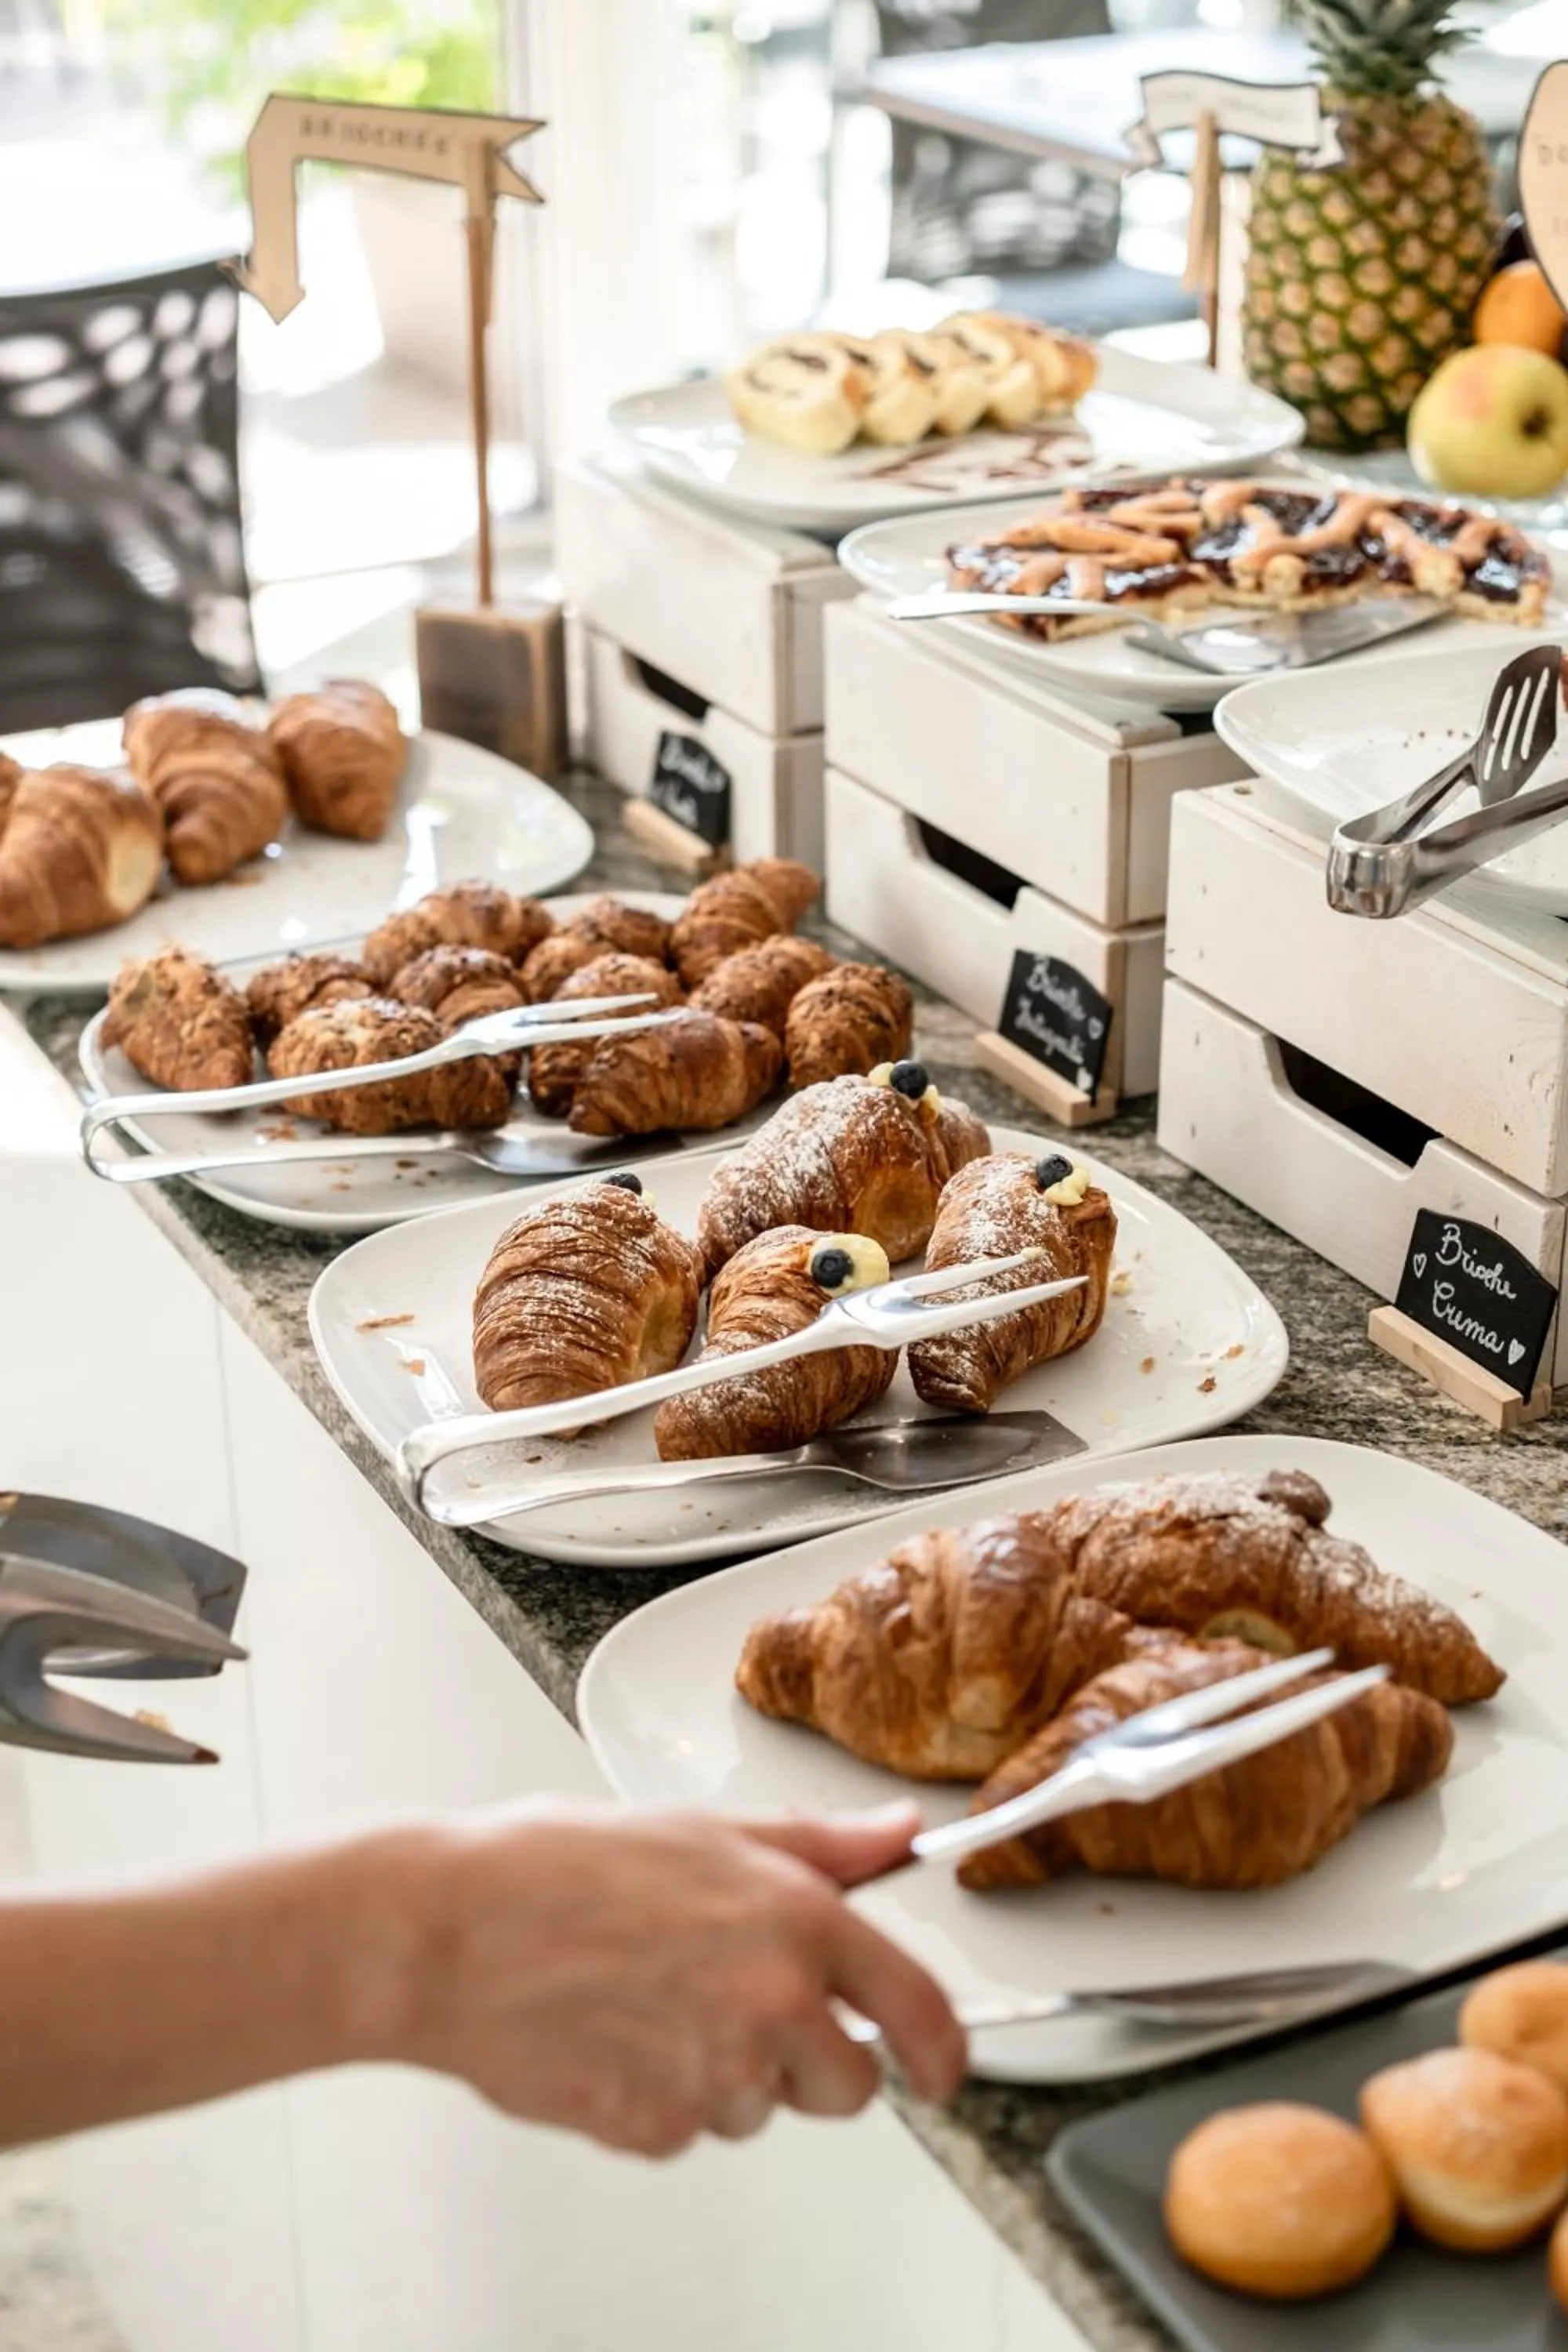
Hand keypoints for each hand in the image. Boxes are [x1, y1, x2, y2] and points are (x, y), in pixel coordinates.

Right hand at [383, 1801, 964, 2157]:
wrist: (450, 1934)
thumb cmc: (557, 1869)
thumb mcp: (706, 1830)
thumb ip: (821, 1847)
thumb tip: (897, 1835)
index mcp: (797, 1922)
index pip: (919, 2009)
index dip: (945, 2050)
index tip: (944, 2065)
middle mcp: (770, 2004)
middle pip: (849, 2087)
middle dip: (814, 2062)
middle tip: (746, 2008)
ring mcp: (712, 2075)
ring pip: (762, 2108)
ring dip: (727, 2072)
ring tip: (651, 2000)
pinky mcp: (654, 2129)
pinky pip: (689, 2131)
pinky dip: (662, 2098)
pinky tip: (615, 2035)